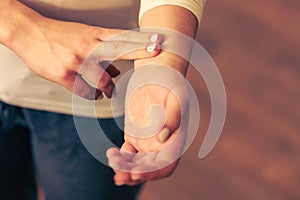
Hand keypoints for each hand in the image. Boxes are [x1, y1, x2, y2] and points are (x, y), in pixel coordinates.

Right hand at [8, 14, 160, 98]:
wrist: (29, 33)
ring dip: (109, 89)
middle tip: (156, 53)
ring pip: (102, 80)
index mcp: (93, 34)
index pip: (122, 36)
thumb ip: (102, 52)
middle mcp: (87, 45)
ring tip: (109, 92)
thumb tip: (117, 72)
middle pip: (119, 48)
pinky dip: (92, 95)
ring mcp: (75, 60)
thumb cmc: (60, 35)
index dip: (141, 39)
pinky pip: (84, 91)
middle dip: (140, 51)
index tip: (158, 41)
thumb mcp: (83, 37)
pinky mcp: (63, 75)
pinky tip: (93, 94)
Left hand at [107, 65, 188, 185]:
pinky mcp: (136, 133)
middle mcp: (163, 142)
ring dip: (125, 169)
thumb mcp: (176, 95)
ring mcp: (148, 138)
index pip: (166, 164)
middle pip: (149, 168)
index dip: (151, 172)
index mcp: (176, 137)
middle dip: (134, 173)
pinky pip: (128, 152)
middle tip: (118, 172)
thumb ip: (173, 118)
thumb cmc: (169, 79)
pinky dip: (120, 158)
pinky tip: (111, 156)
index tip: (135, 171)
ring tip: (112, 162)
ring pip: (137, 163)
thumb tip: (164, 139)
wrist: (156, 67)